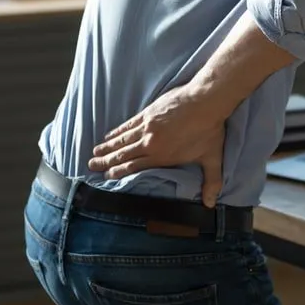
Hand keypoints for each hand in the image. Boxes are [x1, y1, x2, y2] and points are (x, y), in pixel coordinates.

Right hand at [88, 85, 226, 206]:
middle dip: (106, 161)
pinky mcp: (148, 113)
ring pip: (122, 140)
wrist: (205, 101)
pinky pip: (128, 125)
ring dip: (107, 147)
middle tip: (91, 166)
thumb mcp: (212, 158)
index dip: (119, 172)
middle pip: (123, 155)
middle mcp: (150, 144)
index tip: (107, 175)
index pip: (135, 167)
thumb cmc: (210, 130)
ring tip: (95, 152)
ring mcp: (147, 127)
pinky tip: (109, 134)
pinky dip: (117, 131)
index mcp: (162, 157)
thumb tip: (210, 204)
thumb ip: (211, 182)